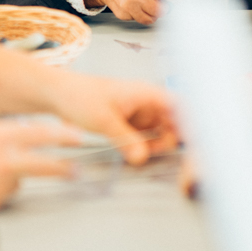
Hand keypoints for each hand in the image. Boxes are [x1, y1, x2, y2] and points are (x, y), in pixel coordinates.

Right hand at [0, 119, 80, 209]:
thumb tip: (16, 139)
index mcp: (1, 136)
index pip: (42, 134)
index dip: (64, 137)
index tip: (78, 138)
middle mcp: (4, 160)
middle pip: (44, 165)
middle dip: (63, 168)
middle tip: (75, 170)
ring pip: (15, 183)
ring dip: (6, 180)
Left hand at [47, 73, 179, 164]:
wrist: (57, 95)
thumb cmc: (78, 95)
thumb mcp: (103, 120)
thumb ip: (125, 140)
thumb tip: (142, 158)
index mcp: (145, 93)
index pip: (179, 105)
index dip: (191, 122)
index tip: (194, 140)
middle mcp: (146, 102)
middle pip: (174, 121)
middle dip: (173, 138)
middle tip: (162, 154)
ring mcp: (138, 113)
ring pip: (161, 130)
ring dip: (158, 144)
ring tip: (144, 155)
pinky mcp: (129, 123)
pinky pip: (146, 136)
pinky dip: (146, 146)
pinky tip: (137, 154)